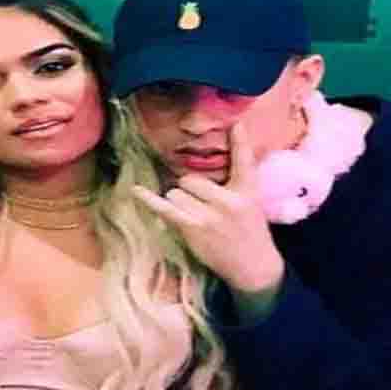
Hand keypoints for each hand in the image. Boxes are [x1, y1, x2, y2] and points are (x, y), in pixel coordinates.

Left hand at [132, 123, 284, 293]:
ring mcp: (210, 216)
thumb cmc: (249, 230)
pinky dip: (150, 200)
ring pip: (177, 193)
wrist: (254, 266)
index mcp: (248, 190)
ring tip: (196, 217)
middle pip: (191, 179)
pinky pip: (166, 209)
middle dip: (190, 189)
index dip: (239, 140)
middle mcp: (229, 200)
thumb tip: (226, 150)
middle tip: (202, 206)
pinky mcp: (194, 229)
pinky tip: (136, 191)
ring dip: (179, 203)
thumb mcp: (252, 200)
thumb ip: (239, 178)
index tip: (235, 123)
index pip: (244, 159)